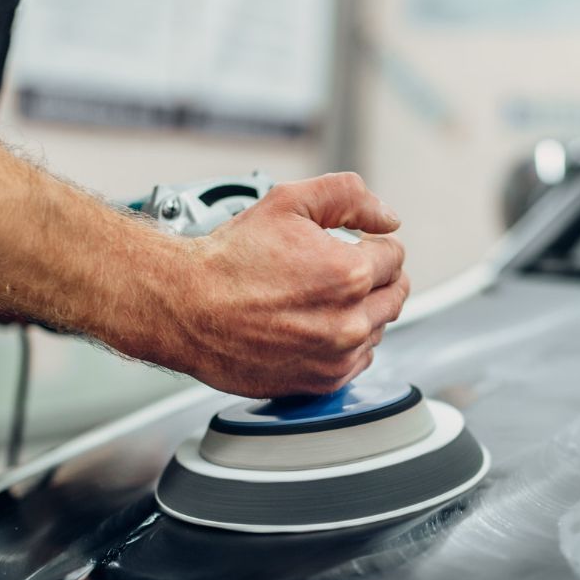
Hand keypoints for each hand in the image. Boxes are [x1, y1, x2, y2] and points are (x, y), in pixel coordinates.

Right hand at [144, 173, 407, 397]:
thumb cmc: (229, 260)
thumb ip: (349, 197)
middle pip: (395, 294)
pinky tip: (314, 325)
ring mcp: (337, 357)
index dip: (372, 244)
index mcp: (350, 275)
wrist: (185, 309)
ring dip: (361, 310)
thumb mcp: (288, 202)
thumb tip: (388, 217)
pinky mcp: (322, 382)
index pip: (395, 256)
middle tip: (338, 270)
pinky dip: (345, 343)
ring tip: (318, 297)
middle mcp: (350, 322)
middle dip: (375, 277)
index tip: (352, 245)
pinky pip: (358, 360)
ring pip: (378, 328)